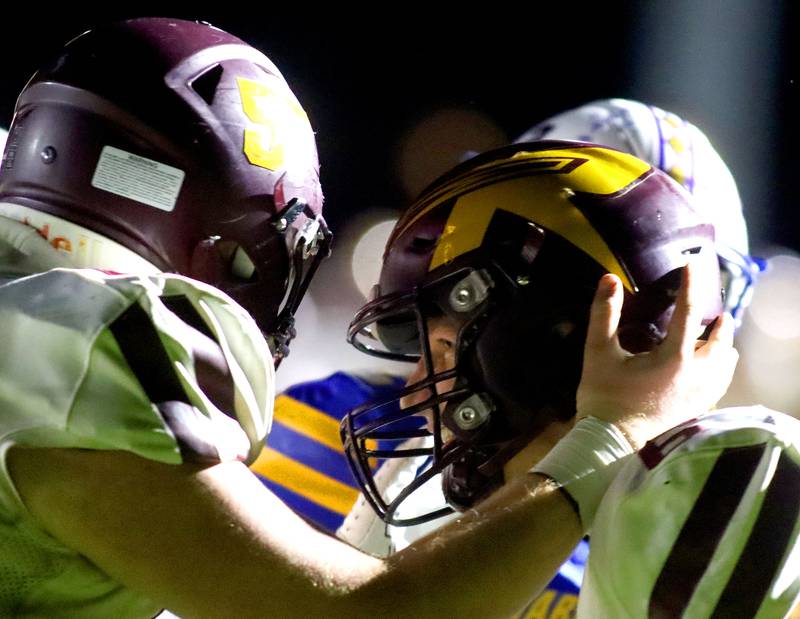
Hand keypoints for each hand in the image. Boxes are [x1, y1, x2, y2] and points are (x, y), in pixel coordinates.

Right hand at [576, 265, 737, 448]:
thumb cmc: (602, 397)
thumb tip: (609, 280)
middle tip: (714, 308)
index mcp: (673, 358)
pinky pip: (720, 382)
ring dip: (721, 345)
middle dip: (719, 322)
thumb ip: (604, 315)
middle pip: (720, 340)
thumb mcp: (598, 353)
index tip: (693, 265)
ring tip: (715, 335)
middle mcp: (696, 375)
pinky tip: (710, 365)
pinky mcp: (697, 408)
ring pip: (725, 363)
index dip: (691, 284)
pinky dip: (719, 367)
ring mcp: (700, 394)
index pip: (689, 312)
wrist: (611, 443)